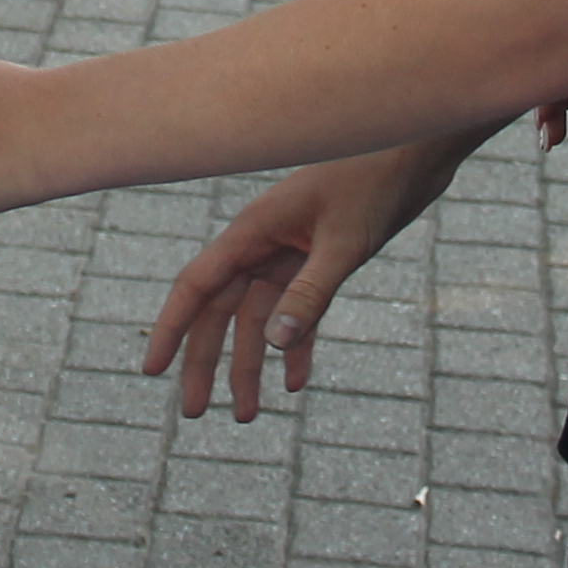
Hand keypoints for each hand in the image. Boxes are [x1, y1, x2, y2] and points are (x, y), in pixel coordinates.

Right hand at [140, 139, 468, 422]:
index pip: (197, 286)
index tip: (151, 370)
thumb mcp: (345, 242)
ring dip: (251, 365)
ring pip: (258, 319)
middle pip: (221, 312)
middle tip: (193, 414)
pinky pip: (298, 312)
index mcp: (253, 232)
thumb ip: (310, 292)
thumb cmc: (376, 182)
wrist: (416, 151)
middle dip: (207, 363)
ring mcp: (291, 253)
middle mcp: (263, 244)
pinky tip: (295, 383)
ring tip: (247, 416)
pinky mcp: (321, 260)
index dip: (171, 329)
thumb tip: (272, 344)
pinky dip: (296, 347)